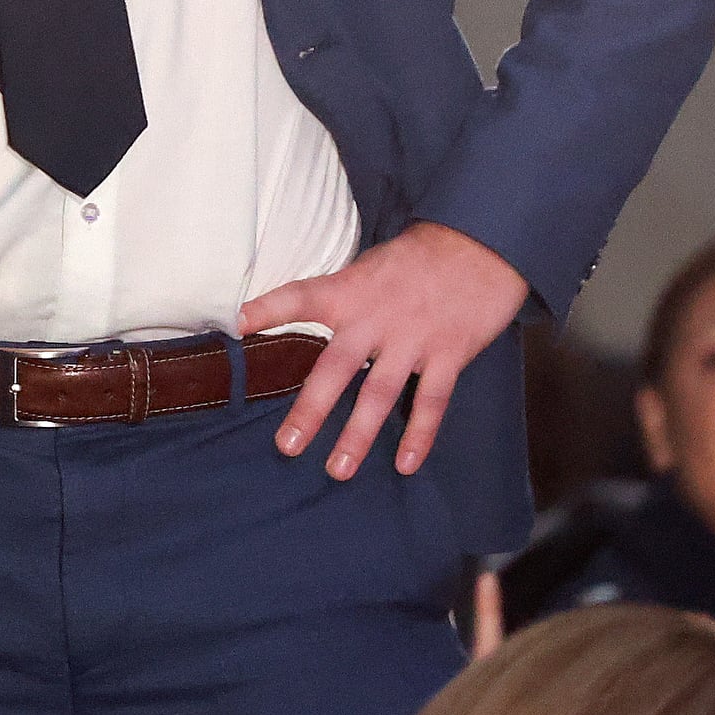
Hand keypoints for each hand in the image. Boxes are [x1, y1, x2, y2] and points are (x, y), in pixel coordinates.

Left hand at [238, 221, 526, 480]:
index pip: (300, 297)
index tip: (235, 324)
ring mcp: (413, 339)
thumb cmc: (416, 258)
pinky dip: (419, 434)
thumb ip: (342, 298)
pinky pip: (432, 401)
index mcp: (351, 291)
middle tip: (286, 446)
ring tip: (338, 469)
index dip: (267, 308)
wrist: (479, 244)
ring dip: (358, 435)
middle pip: (336, 367)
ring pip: (379, 393)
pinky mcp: (448, 354)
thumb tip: (306, 322)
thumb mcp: (368, 266)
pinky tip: (407, 464)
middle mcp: (376, 318)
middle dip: (311, 409)